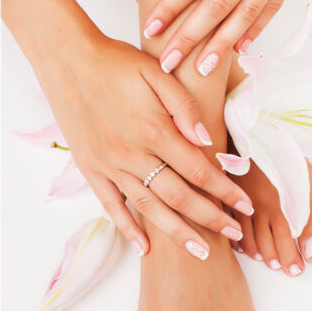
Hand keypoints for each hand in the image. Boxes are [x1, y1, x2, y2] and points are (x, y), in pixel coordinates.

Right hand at [2, 0, 251, 255]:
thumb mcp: (157, 72)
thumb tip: (206, 140)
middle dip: (211, 218)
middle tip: (235, 234)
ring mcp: (109, 165)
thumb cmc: (115, 61)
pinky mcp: (90, 168)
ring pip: (149, 208)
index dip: (226, 191)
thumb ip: (184, 106)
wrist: (66, 59)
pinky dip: (128, 228)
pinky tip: (145, 247)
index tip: (246, 205)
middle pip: (179, 197)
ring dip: (177, 233)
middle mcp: (132, 153)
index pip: (199, 170)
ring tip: (201, 251)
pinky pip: (111, 206)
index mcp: (154, 129)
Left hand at [142, 0, 311, 75]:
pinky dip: (257, 27)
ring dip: (223, 45)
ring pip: (247, 13)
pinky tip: (241, 46)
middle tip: (169, 63)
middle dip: (190, 38)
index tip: (151, 27)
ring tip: (203, 69)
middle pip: (218, 6)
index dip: (171, 7)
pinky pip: (275, 4)